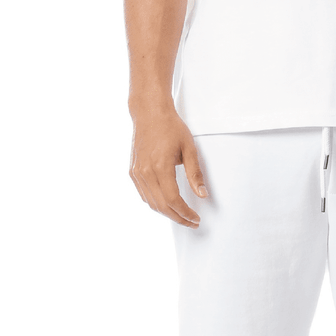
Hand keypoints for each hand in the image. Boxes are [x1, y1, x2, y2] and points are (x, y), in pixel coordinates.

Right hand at [129, 103, 206, 226]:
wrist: (149, 113)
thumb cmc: (171, 127)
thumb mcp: (189, 148)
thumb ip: (195, 174)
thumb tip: (203, 195)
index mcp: (160, 167)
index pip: (173, 200)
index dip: (185, 213)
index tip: (196, 218)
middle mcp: (145, 172)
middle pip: (161, 206)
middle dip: (178, 218)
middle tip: (191, 222)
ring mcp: (136, 173)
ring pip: (151, 203)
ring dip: (166, 213)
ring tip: (181, 215)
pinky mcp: (132, 172)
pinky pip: (144, 195)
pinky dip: (155, 203)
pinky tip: (166, 204)